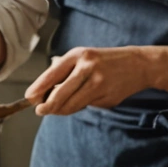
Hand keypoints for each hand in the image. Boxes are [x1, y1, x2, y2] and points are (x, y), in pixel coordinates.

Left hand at [24, 47, 156, 115]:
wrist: (138, 65)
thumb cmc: (103, 61)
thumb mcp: (83, 57)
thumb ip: (63, 70)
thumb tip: (41, 91)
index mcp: (78, 55)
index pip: (52, 75)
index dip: (38, 89)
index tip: (29, 98)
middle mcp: (87, 68)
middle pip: (60, 95)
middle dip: (47, 106)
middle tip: (40, 111)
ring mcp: (99, 84)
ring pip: (72, 105)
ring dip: (61, 110)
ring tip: (56, 109)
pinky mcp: (107, 98)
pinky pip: (86, 107)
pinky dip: (79, 107)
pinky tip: (82, 100)